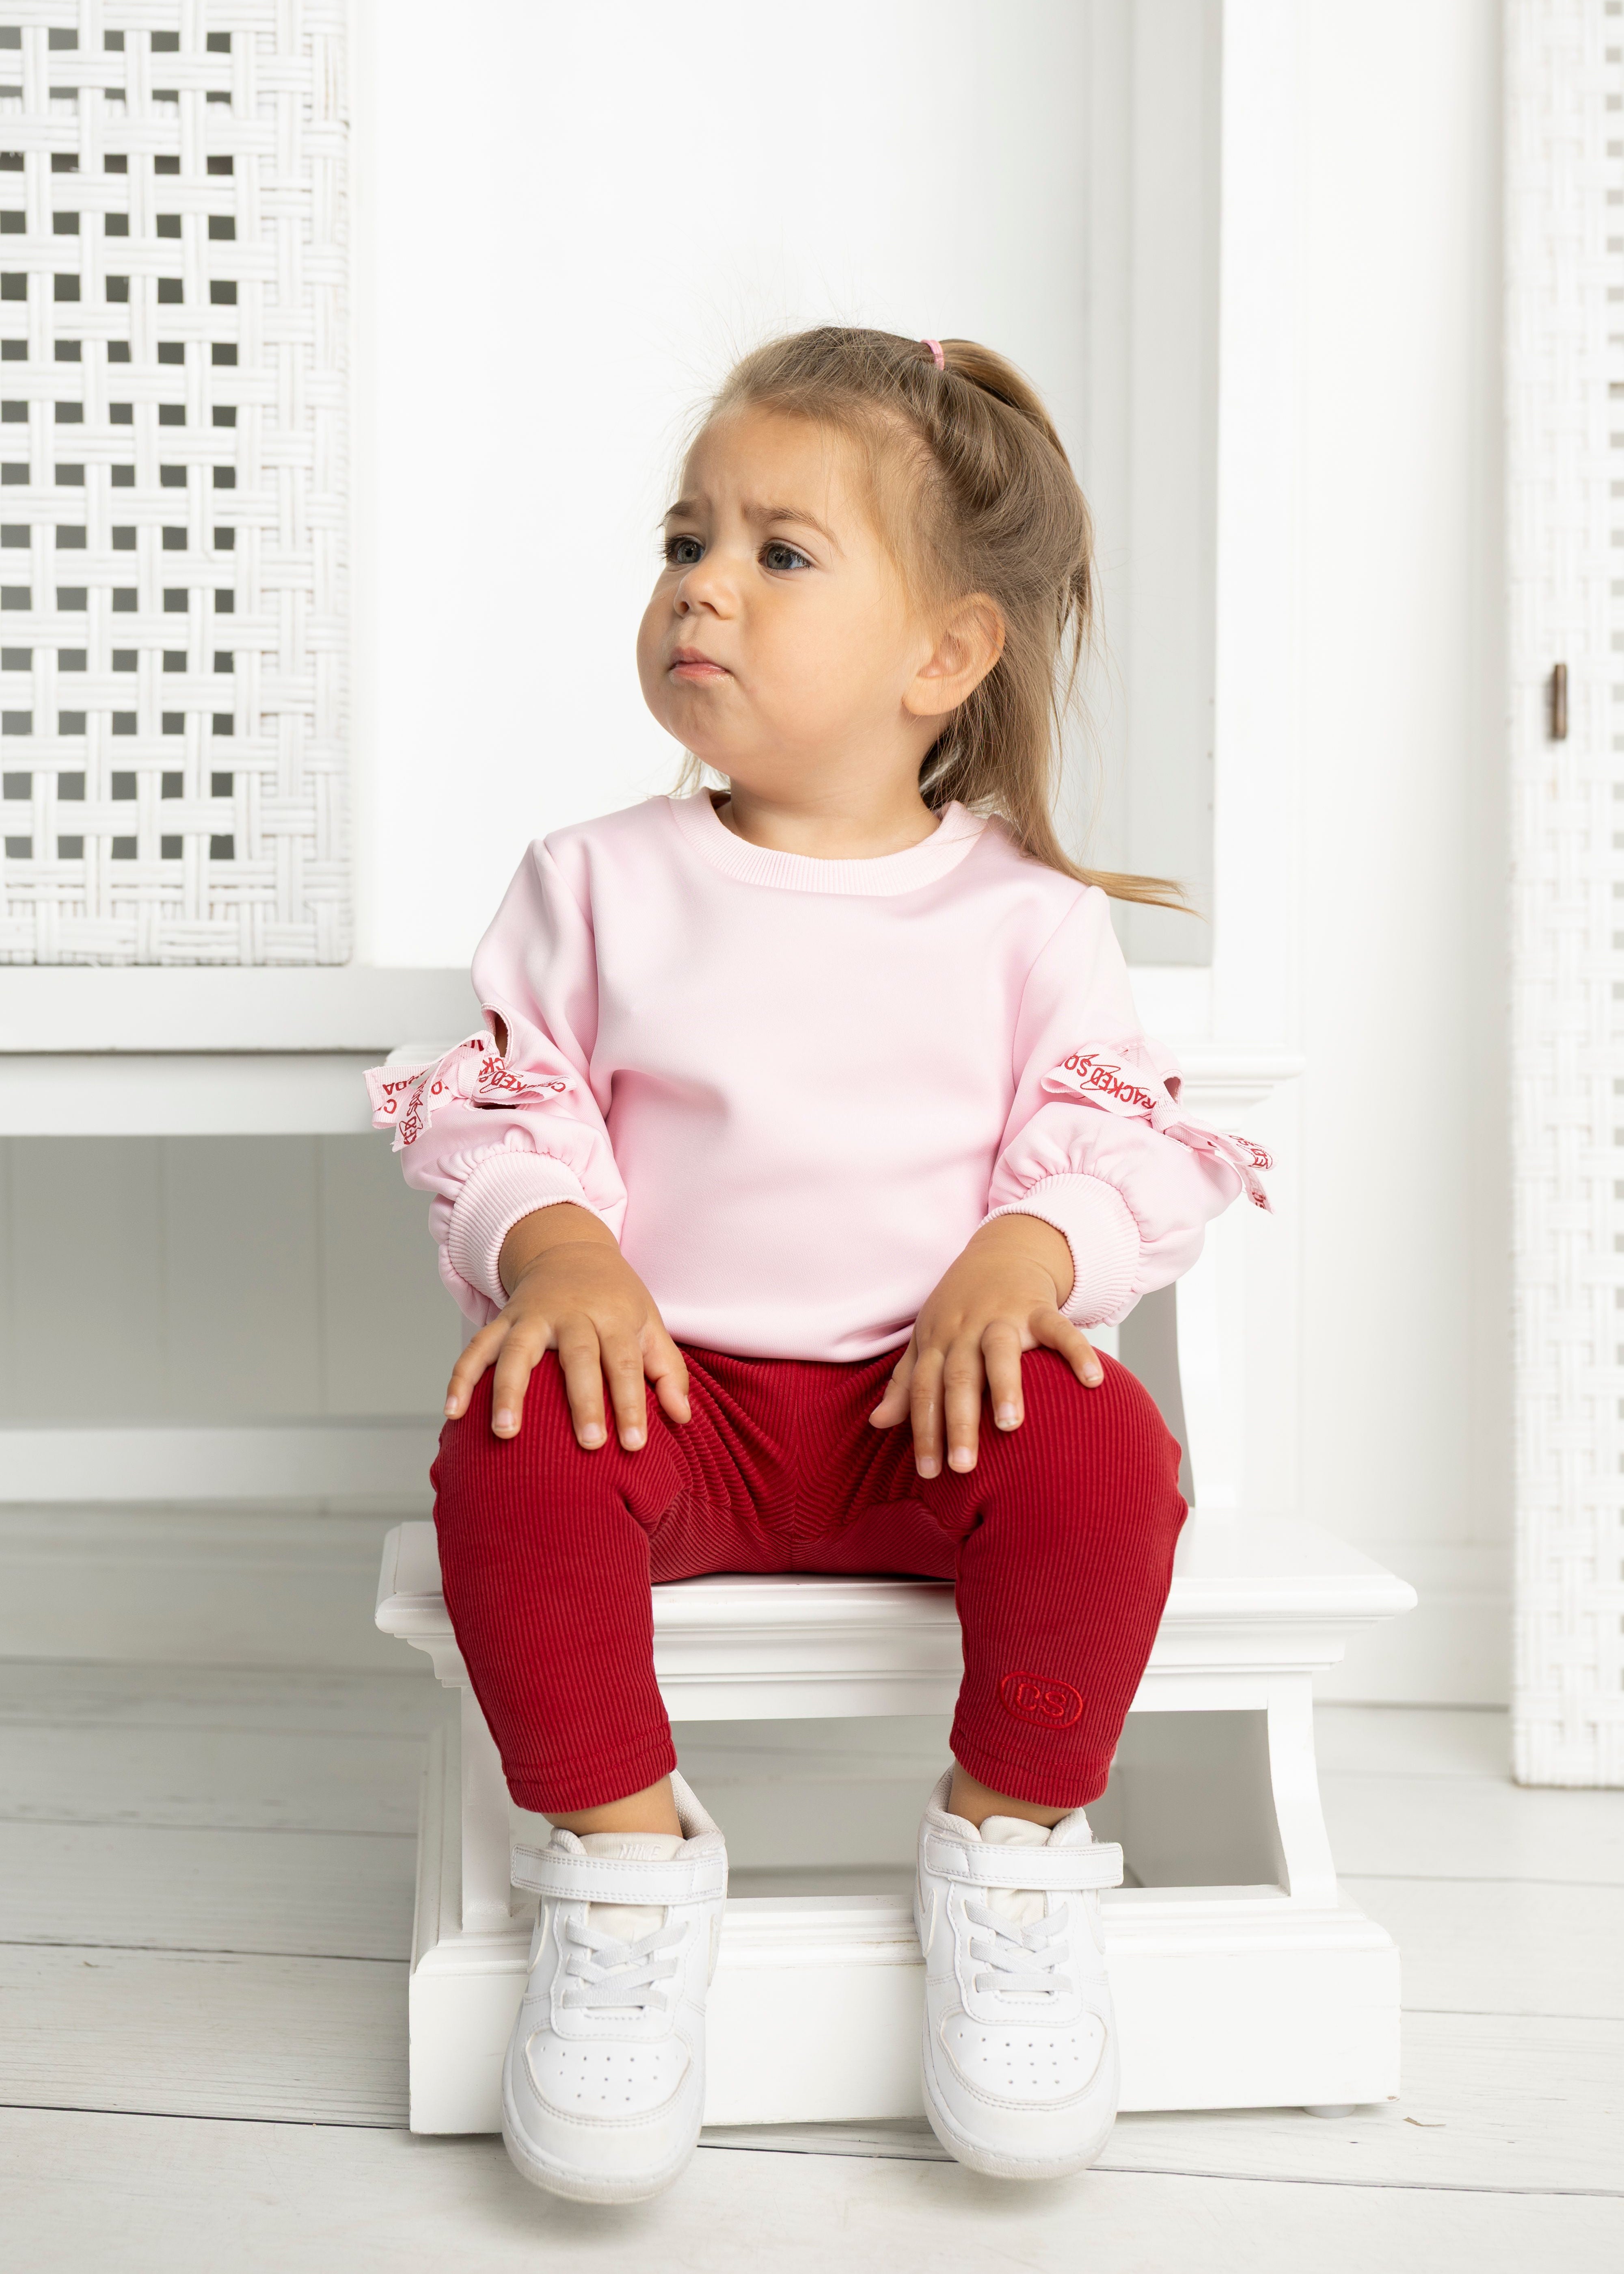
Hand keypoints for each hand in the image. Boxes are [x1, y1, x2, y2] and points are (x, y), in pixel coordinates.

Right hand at [443, 1203, 690, 1446]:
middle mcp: (572, 1313)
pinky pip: (477, 1348)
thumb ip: (667, 1370)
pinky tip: (453, 1412)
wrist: (569, 1250)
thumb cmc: (615, 1298)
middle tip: (589, 1444)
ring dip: (509, 1391)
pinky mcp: (503, 1320)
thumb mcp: (649, 1323)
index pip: (625, 1363)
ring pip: (517, 1351)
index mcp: (613, 1316)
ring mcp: (532, 1316)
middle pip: (578, 1356)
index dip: (631, 1404)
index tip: (634, 1445)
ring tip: (506, 1433)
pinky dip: (461, 1377)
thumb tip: (682, 1417)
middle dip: (583, 1401)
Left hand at [868, 1215, 1101, 1476]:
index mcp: (937, 1341)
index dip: (924, 1431)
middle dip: (958, 1422)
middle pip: (958, 1377)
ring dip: (1004, 1386)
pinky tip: (1092, 1380)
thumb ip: (905, 1382)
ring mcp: (1004, 1316)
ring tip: (1009, 1425)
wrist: (1001, 1250)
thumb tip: (877, 1423)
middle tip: (962, 1466)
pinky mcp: (1039, 1307)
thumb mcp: (928, 1339)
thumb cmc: (960, 1307)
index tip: (929, 1473)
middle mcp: (966, 1329)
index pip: (924, 1389)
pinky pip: (1060, 1328)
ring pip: (1000, 1351)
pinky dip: (1077, 1351)